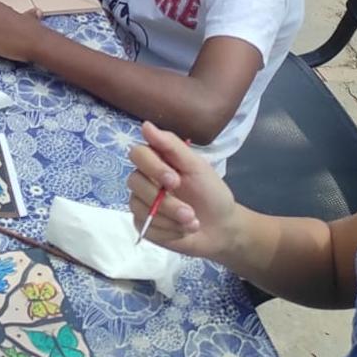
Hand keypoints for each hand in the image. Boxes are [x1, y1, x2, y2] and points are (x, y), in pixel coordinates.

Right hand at [127, 123, 236, 255]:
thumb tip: (145, 125)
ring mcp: (141, 202)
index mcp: (156, 161)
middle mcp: (144, 179)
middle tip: (189, 211)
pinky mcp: (143, 224)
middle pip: (134, 182)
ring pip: (139, 207)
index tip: (175, 180)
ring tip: (192, 222)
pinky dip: (169, 231)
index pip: (137, 154)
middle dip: (166, 201)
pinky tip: (183, 231)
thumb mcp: (197, 166)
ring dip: (170, 218)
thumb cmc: (211, 192)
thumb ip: (172, 145)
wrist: (221, 228)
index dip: (153, 167)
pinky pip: (145, 227)